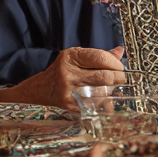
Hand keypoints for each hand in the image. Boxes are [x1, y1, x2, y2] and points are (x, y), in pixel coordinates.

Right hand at [0, 46, 127, 110]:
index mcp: (70, 57)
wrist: (36, 92)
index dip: (116, 64)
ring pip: (103, 91)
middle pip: (105, 75)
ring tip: (110, 89)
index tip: (120, 67)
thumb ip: (98, 55)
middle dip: (119, 78)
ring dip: (111, 91)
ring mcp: (69, 90)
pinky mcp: (70, 104)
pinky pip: (96, 104)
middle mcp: (68, 72)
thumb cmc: (59, 73)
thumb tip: (119, 51)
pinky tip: (102, 101)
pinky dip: (103, 103)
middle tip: (121, 80)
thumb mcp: (74, 59)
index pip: (101, 58)